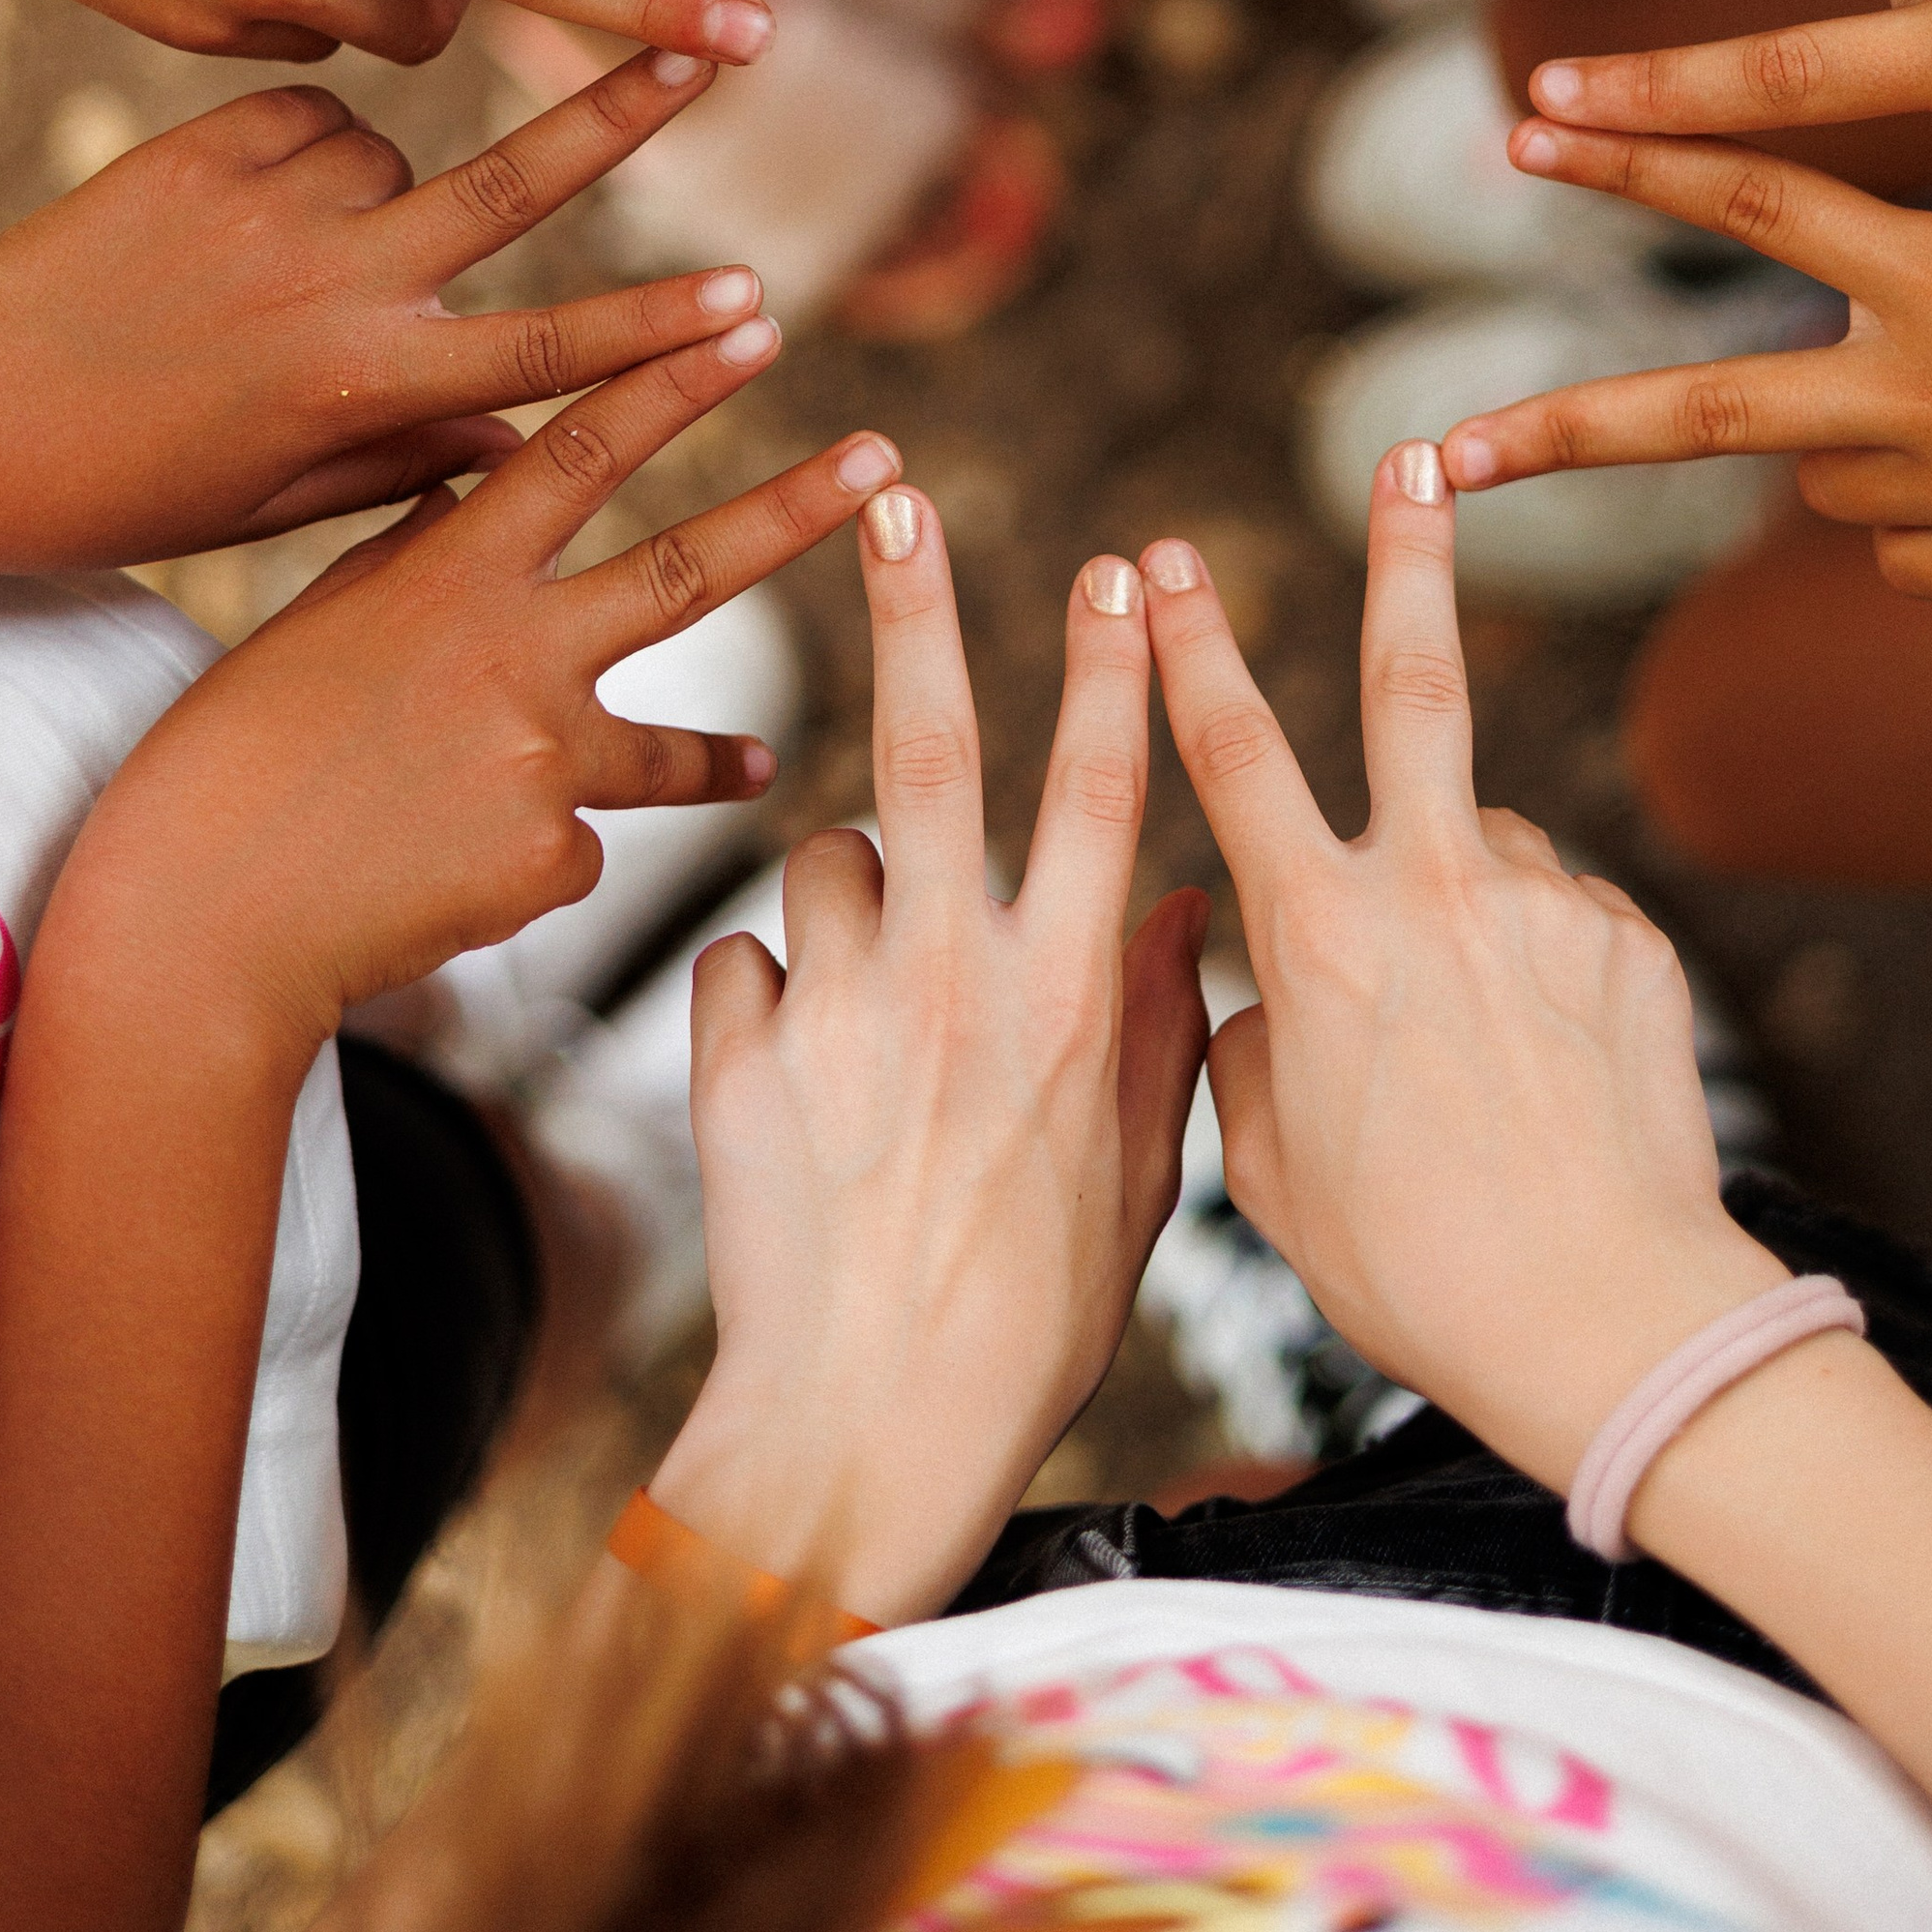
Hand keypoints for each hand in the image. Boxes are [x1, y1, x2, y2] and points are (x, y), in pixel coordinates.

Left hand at [0, 48, 775, 568]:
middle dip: (628, 112)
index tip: (759, 306)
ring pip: (395, 155)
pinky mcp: (207, 142)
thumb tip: (525, 447)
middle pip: (514, 182)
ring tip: (268, 274)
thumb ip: (415, 461)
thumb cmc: (124, 485)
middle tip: (719, 37)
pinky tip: (230, 219)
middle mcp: (329, 282)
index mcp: (360, 385)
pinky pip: (311, 124)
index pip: (551, 358)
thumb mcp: (281, 503)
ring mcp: (266, 201)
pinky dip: (300, 161)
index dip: (663, 334)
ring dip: (378, 195)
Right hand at [61, 349, 904, 1063]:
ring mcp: (541, 760)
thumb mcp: (321, 622)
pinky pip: (573, 852)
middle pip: (688, 569)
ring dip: (718, 762)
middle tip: (888, 461)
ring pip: (668, 759)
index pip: (579, 448)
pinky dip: (528, 863)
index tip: (751, 320)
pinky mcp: (549, 861)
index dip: (671, 380)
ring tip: (759, 763)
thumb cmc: (240, 758)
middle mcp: (512, 654)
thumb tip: (479, 481)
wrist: (201, 919)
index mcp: (449, 577)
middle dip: (797, 508)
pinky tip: (454, 884)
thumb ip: (418, 553)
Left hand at [651, 500, 1207, 1624]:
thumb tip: (1194, 902)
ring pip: (827, 861)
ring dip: (848, 894)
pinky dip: (771, 993)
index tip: (1128, 563)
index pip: (1107, 789)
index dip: (1121, 666)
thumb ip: (1163, 1029)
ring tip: (869, 1004)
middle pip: (934, 744)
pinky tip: (795, 1076)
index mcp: (1068, 999)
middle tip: (893, 492)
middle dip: (921, 603)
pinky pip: (749, 962)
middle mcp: (954, 977)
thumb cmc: (1022, 1327)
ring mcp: (837, 1007)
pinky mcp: (737, 1051)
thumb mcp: (1135, 1181)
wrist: (857, 1439)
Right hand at [1145, 460, 1784, 1490]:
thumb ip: (1248, 1050)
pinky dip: (1534, 964)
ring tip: (1474, 1049)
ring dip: (1460, 901)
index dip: (1188, 650)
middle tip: (1414, 451)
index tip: (1160, 562)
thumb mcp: (1274, 1173)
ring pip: (1481, 847)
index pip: (1233, 756)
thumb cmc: (1416, 1270)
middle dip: (1405, 553)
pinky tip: (1543, 1070)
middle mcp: (1434, 891)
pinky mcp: (1630, 940)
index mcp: (1321, 941)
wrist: (1613, 1324)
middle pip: (1412, 681)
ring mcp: (1544, 905)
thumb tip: (1260, 985)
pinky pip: (1557, 919)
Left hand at [1445, 128, 1931, 605]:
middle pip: (1699, 413)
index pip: (1756, 202)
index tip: (1527, 132)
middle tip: (1430, 457)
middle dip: (1555, 432)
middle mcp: (1923, 396)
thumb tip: (1866, 362)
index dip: (1636, 161)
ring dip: (1875, 437)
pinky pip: (1916, 543)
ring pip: (1834, 470)